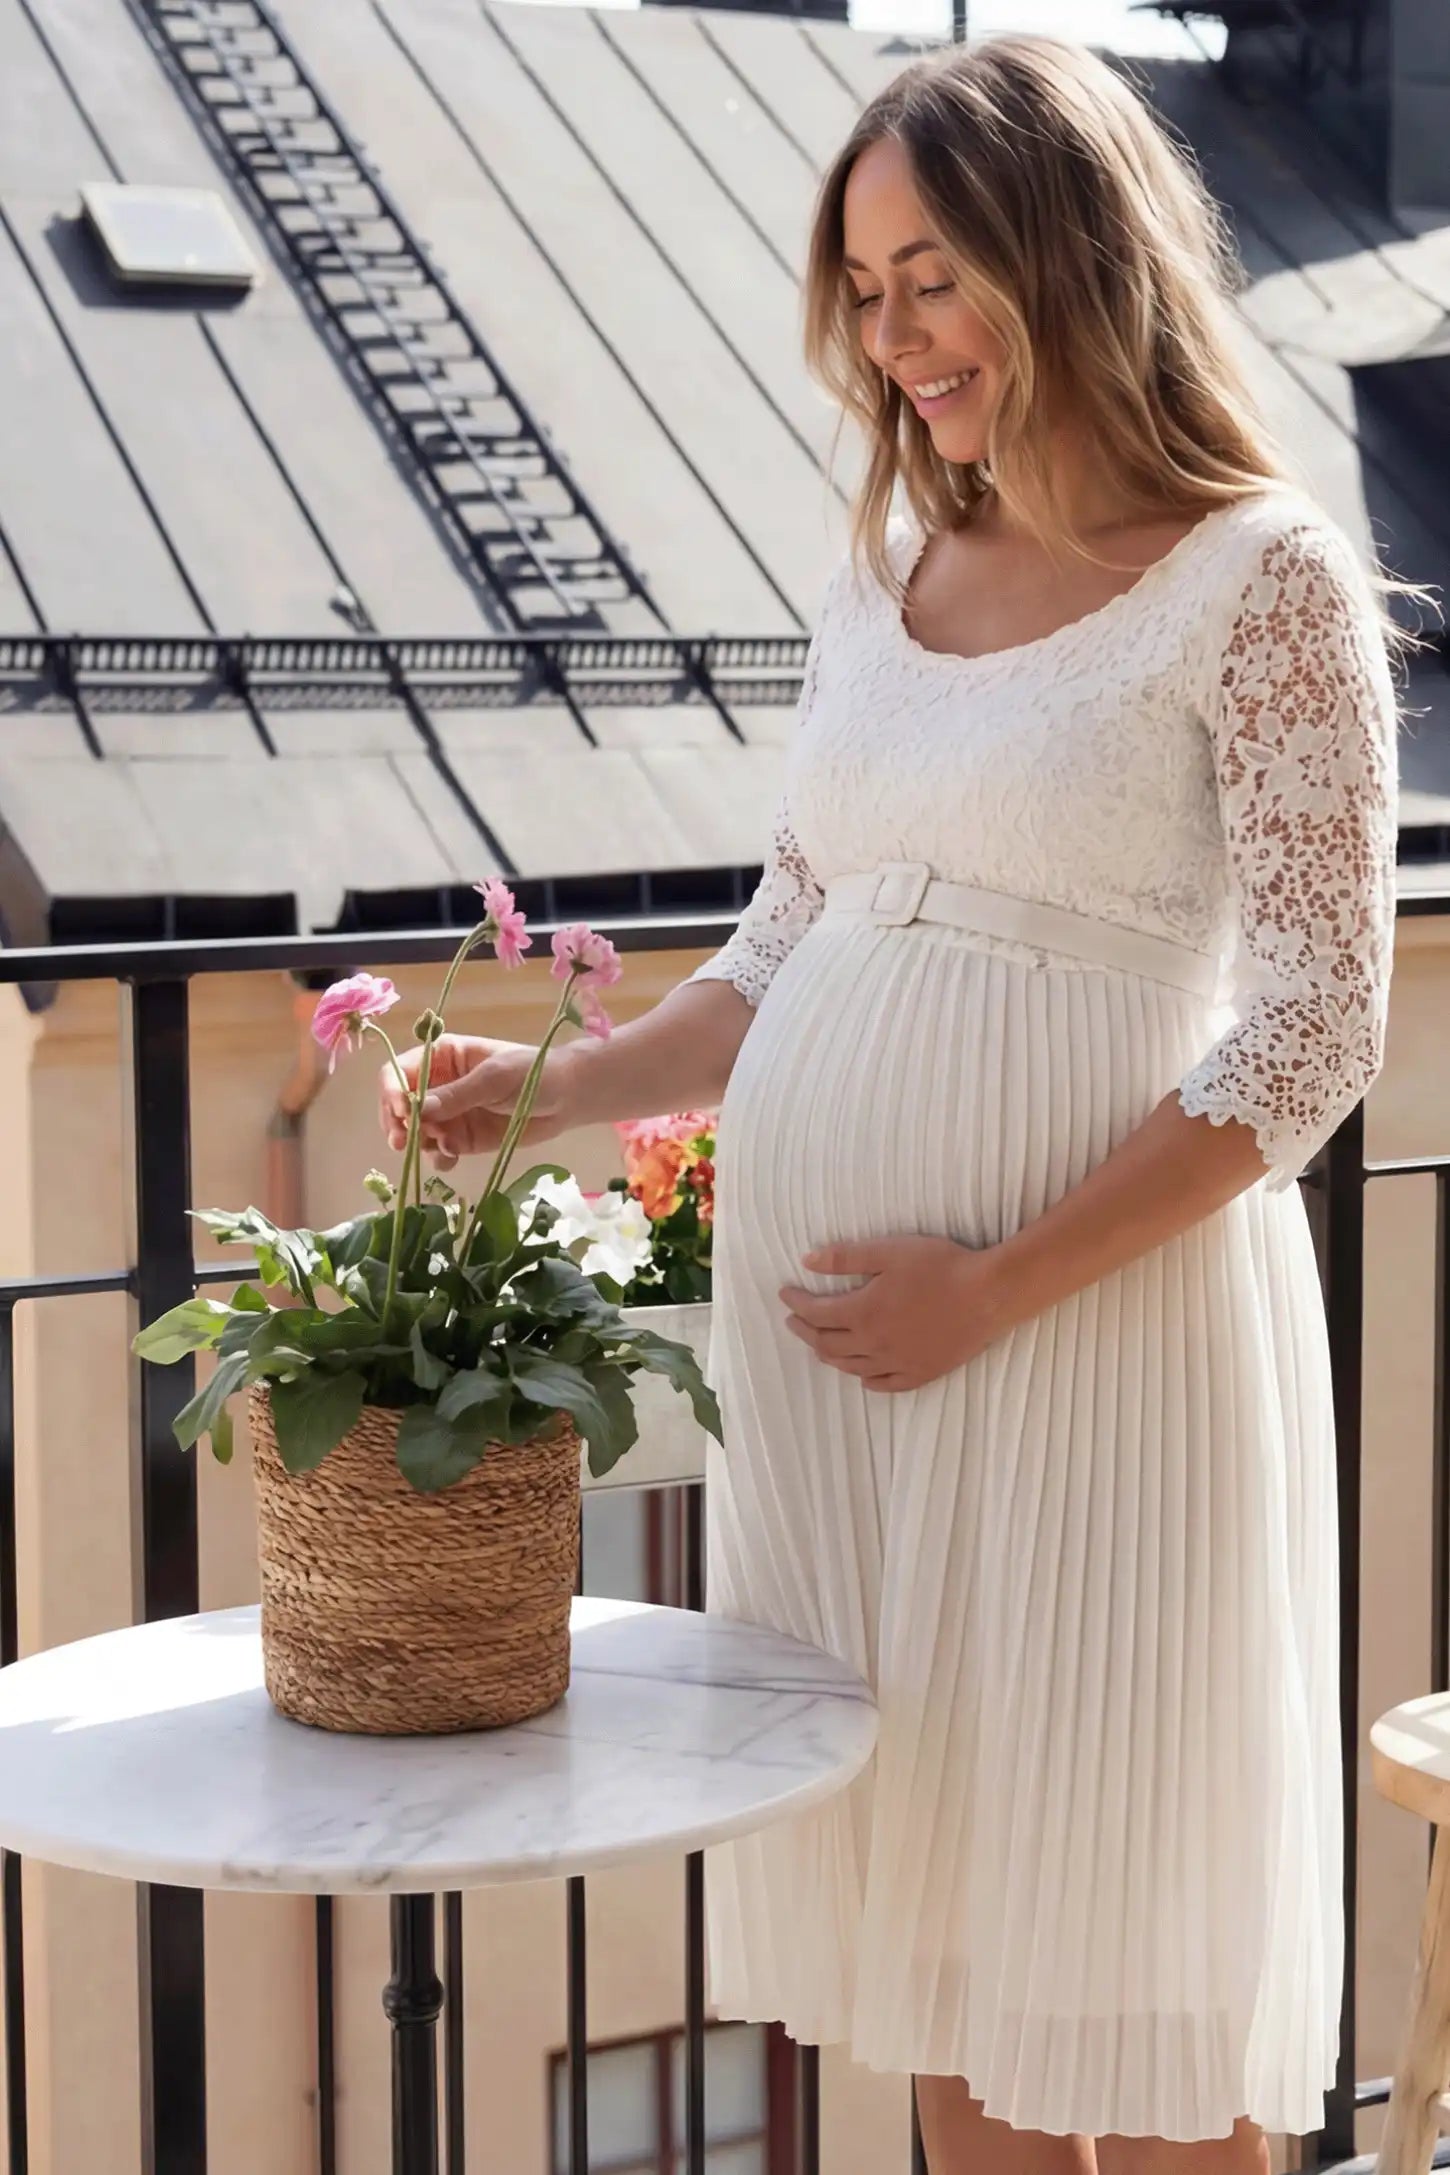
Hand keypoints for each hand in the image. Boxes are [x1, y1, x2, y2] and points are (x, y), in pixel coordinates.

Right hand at [377, 1035, 580, 1171]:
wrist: (567, 1098)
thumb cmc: (532, 1073)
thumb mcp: (495, 1079)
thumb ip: (457, 1095)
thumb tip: (417, 1110)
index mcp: (442, 1057)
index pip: (400, 1071)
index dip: (392, 1091)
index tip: (400, 1113)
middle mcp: (439, 1085)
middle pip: (400, 1105)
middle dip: (397, 1124)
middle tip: (402, 1144)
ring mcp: (450, 1114)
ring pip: (416, 1132)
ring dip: (419, 1144)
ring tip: (443, 1147)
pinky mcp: (463, 1139)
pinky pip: (438, 1151)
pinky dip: (438, 1158)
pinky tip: (451, 1159)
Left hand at [779, 1234, 1017, 1392]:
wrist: (989, 1294)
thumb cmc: (941, 1266)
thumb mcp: (889, 1251)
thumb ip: (845, 1258)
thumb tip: (806, 1261)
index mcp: (863, 1313)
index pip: (817, 1313)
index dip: (796, 1304)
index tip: (785, 1294)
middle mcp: (874, 1344)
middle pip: (827, 1344)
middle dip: (805, 1330)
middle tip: (794, 1320)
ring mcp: (898, 1363)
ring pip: (851, 1367)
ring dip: (829, 1355)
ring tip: (820, 1344)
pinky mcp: (922, 1373)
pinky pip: (885, 1384)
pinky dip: (867, 1379)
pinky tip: (863, 1375)